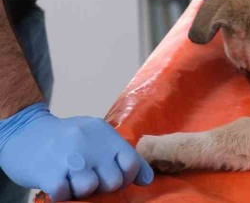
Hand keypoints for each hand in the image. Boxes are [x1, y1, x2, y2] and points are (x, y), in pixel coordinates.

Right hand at [0, 103, 152, 201]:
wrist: (25, 131)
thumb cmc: (67, 138)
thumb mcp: (97, 137)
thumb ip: (122, 155)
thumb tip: (147, 180)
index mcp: (105, 135)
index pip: (131, 163)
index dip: (126, 176)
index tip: (114, 176)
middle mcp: (90, 145)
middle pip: (113, 181)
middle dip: (103, 186)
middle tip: (89, 178)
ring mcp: (69, 159)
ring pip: (89, 189)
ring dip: (81, 190)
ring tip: (72, 180)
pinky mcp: (49, 172)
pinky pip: (64, 194)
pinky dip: (62, 194)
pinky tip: (58, 183)